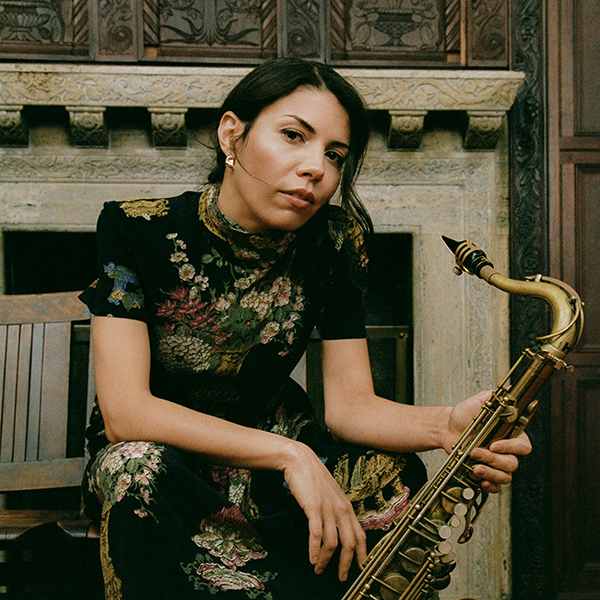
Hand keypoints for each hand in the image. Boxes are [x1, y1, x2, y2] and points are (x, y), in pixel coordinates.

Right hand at [281, 441, 366, 580]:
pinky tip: (312, 559)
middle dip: (346, 564)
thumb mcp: (330, 493)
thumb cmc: (313, 477)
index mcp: (346, 506)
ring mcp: (327, 508)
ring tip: (319, 569)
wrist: (300, 460)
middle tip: (342, 577)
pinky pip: (316, 534)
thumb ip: (336, 509)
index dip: (363, 554)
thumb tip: (336, 527)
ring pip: (332, 542)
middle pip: (350, 543)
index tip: (361, 567)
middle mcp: (340, 508)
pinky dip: (315, 550)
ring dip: (326, 560)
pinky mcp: (313, 508)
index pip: (361, 534)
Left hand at [445, 390, 532, 493]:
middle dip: (493, 460)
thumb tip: (511, 390)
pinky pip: (496, 486)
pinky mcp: (487, 472)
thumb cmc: (465, 415)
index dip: (512, 448)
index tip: (495, 445)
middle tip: (475, 452)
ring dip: (490, 473)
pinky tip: (480, 480)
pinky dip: (490, 486)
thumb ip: (495, 397)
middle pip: (512, 463)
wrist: (446, 427)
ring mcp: (497, 463)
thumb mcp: (479, 402)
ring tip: (474, 467)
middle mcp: (507, 450)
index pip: (523, 446)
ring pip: (505, 476)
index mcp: (510, 434)